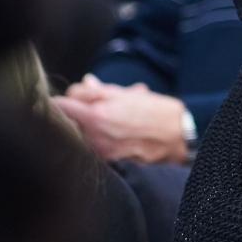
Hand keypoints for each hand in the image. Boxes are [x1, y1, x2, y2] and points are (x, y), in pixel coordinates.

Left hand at [53, 74, 187, 163]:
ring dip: (83, 125)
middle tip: (89, 105)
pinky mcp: (107, 160)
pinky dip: (94, 137)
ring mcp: (99, 149)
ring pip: (77, 133)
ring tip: (104, 119)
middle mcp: (95, 133)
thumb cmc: (156, 111)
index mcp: (98, 111)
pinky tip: (110, 133)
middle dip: (74, 111)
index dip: (71, 96)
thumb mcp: (130, 93)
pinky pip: (90, 145)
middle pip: (67, 119)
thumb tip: (86, 82)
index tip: (77, 95)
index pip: (63, 102)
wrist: (177, 136)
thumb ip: (102, 89)